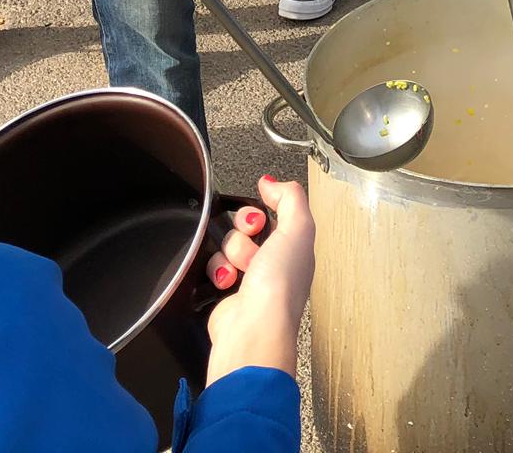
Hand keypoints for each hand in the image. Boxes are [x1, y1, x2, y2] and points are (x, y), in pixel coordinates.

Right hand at [207, 176, 314, 381]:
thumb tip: (272, 183)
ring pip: (227, 245)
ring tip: (240, 271)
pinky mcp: (227, 292)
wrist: (252, 329)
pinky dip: (218, 272)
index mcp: (294, 247)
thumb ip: (290, 198)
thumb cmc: (279, 288)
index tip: (259, 220)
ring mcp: (250, 278)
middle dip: (242, 234)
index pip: (272, 213)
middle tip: (252, 250)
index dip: (259, 212)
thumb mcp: (298, 229)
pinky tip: (227, 283)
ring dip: (231, 254)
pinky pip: (214, 266)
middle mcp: (274, 262)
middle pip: (245, 227)